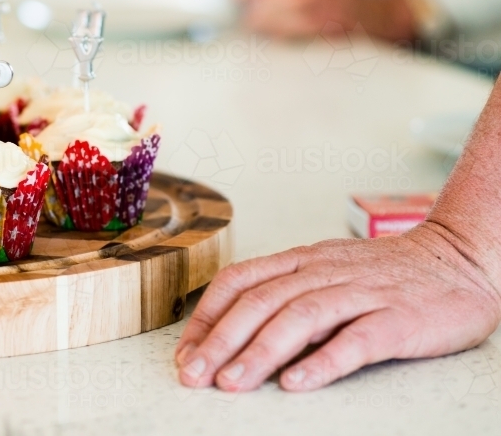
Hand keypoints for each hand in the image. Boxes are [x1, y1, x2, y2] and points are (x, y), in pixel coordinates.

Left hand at [175, 223, 500, 391]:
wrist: (458, 260)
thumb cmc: (383, 273)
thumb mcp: (326, 269)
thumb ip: (285, 292)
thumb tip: (231, 332)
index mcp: (302, 259)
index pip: (240, 280)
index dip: (207, 316)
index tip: (185, 352)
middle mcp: (325, 271)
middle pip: (261, 301)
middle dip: (221, 340)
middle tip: (194, 376)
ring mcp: (362, 293)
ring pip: (300, 318)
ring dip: (260, 352)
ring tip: (232, 383)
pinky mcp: (398, 319)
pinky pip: (356, 341)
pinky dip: (323, 362)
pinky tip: (296, 384)